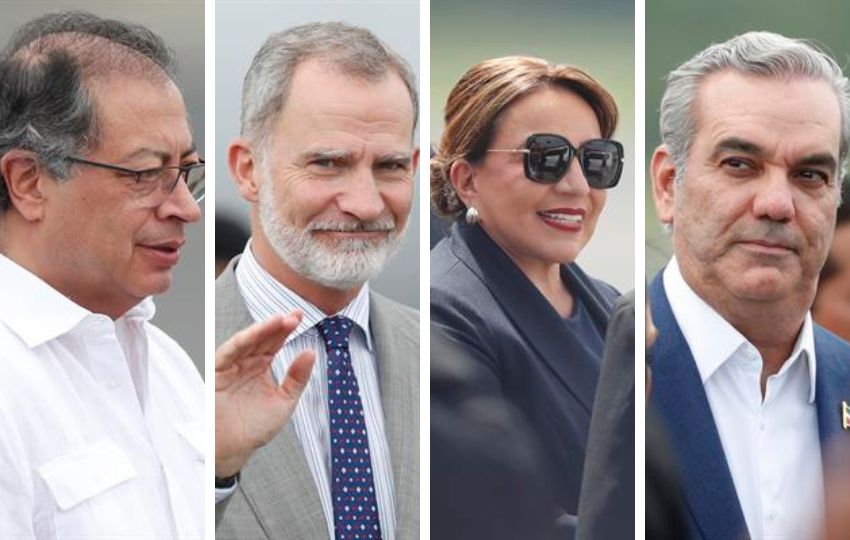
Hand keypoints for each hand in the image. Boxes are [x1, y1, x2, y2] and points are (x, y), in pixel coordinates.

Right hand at [215, 311, 315, 477]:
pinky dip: (245, 340)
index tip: (301, 316)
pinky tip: (260, 332)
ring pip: (249, 341)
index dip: (287, 329)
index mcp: (261, 368)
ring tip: (282, 320)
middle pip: (263, 338)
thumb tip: (310, 353)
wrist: (231, 450)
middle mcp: (246, 363)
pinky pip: (230, 351)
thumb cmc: (254, 428)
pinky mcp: (217, 371)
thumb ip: (297, 378)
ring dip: (264, 329)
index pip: (275, 343)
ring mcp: (232, 366)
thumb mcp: (284, 401)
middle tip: (296, 314)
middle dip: (279, 326)